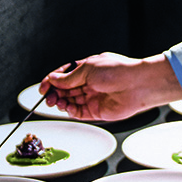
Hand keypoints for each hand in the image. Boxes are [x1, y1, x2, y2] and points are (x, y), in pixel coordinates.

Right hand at [39, 53, 181, 121]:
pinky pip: (79, 113)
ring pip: (70, 101)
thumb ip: (69, 77)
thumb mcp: (88, 68)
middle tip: (47, 96)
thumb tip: (53, 78)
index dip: (52, 80)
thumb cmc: (118, 71)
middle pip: (66, 89)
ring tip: (56, 101)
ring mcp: (93, 97)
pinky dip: (70, 111)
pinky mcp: (97, 111)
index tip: (43, 86)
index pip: (65, 75)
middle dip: (54, 92)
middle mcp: (90, 83)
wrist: (138, 85)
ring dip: (61, 102)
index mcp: (88, 68)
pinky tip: (67, 108)